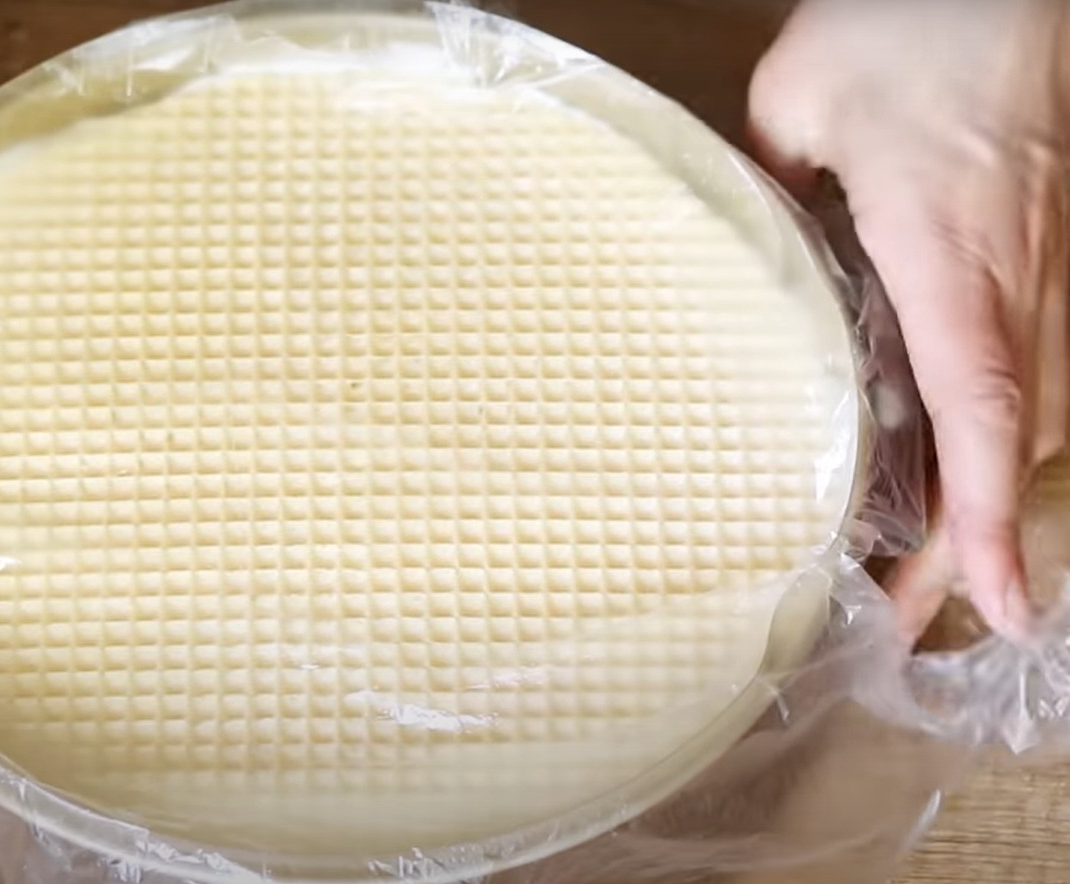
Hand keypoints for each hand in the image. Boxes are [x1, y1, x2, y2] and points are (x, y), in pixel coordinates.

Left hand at [748, 0, 1069, 641]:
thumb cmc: (907, 31)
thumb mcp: (798, 106)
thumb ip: (762, 191)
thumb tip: (739, 252)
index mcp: (951, 255)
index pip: (981, 406)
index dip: (982, 515)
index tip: (998, 604)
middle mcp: (1011, 279)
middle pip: (1014, 436)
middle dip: (972, 540)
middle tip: (908, 617)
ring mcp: (1037, 268)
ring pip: (1031, 410)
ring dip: (984, 496)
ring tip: (925, 568)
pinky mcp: (1035, 253)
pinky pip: (1026, 364)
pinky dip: (996, 436)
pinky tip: (947, 467)